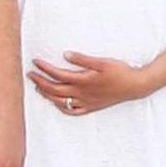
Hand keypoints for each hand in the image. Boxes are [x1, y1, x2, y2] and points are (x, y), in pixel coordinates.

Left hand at [29, 48, 150, 116]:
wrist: (135, 86)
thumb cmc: (120, 71)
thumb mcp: (102, 61)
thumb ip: (82, 59)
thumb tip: (65, 55)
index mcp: (83, 80)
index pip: (57, 74)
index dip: (44, 68)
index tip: (35, 62)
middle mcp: (82, 93)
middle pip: (54, 90)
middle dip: (40, 82)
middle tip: (30, 74)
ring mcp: (86, 102)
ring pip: (61, 101)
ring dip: (47, 95)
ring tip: (39, 88)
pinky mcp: (92, 106)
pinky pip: (73, 111)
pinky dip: (62, 107)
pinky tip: (58, 103)